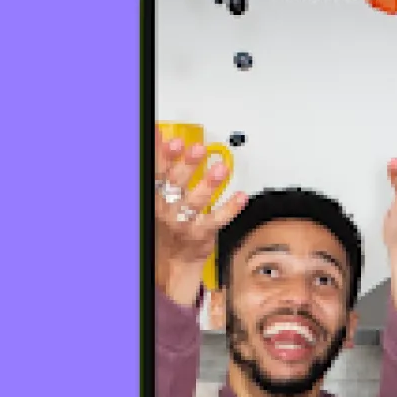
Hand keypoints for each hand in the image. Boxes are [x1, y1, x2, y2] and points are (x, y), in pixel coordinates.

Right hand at [155, 128, 244, 305]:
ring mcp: (185, 223)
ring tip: (221, 169)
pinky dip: (230, 209)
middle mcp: (168, 209)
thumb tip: (161, 135)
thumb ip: (162, 166)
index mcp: (155, 197)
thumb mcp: (158, 194)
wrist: (172, 262)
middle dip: (188, 165)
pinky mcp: (202, 234)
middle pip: (176, 184)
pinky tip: (241, 197)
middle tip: (199, 149)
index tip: (174, 141)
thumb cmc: (167, 223)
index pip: (157, 173)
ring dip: (208, 184)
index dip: (164, 156)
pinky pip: (217, 221)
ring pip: (196, 202)